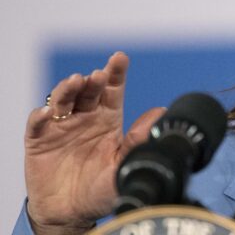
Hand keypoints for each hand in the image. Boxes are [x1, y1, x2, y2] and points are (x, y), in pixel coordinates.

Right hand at [24, 52, 164, 234]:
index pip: (112, 89)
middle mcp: (86, 116)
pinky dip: (40, 116)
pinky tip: (47, 113)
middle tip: (98, 76)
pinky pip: (37, 124)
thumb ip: (139, 140)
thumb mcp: (123, 164)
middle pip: (88, 90)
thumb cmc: (101, 188)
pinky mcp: (40, 140)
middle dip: (93, 80)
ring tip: (76, 83)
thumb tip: (161, 113)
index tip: (119, 58)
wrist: (72, 213)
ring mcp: (61, 126)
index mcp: (108, 118)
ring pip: (63, 100)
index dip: (115, 72)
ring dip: (68, 89)